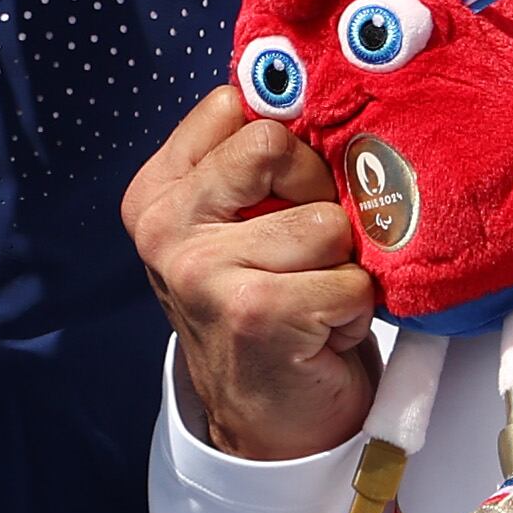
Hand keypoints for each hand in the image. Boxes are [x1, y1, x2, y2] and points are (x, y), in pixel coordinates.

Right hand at [124, 85, 379, 457]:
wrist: (266, 419)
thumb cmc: (267, 304)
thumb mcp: (238, 225)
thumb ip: (254, 163)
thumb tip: (320, 93)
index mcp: (157, 193)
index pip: (236, 107)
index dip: (287, 146)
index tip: (284, 195)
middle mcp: (165, 228)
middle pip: (278, 146)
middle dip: (318, 197)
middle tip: (308, 250)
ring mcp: (205, 271)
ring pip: (327, 221)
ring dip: (341, 266)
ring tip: (313, 298)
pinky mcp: (256, 312)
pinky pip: (351, 279)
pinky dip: (355, 310)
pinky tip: (321, 331)